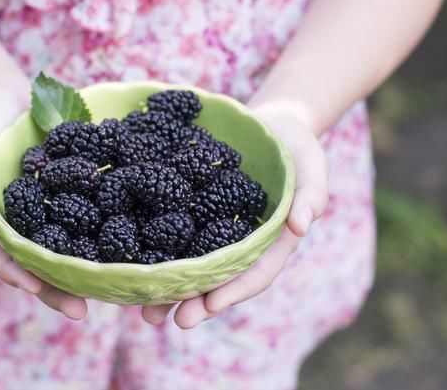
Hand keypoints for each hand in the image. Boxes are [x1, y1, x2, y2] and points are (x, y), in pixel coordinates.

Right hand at [0, 85, 87, 319]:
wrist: (15, 98)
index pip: (0, 253)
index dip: (14, 272)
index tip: (33, 287)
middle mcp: (25, 222)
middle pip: (39, 263)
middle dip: (56, 289)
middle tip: (80, 311)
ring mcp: (51, 211)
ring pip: (67, 250)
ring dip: (84, 273)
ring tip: (109, 293)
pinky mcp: (75, 196)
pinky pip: (90, 219)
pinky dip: (105, 236)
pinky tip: (127, 249)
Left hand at [142, 107, 327, 327]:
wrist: (270, 124)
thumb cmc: (297, 147)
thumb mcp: (312, 165)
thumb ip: (312, 194)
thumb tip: (301, 226)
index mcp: (271, 242)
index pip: (254, 274)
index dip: (233, 291)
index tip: (210, 306)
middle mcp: (241, 243)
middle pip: (219, 279)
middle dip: (197, 302)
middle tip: (173, 321)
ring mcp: (217, 229)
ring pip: (194, 265)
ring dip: (171, 290)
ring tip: (145, 311)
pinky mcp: (196, 211)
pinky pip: (176, 234)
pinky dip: (156, 251)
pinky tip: (134, 265)